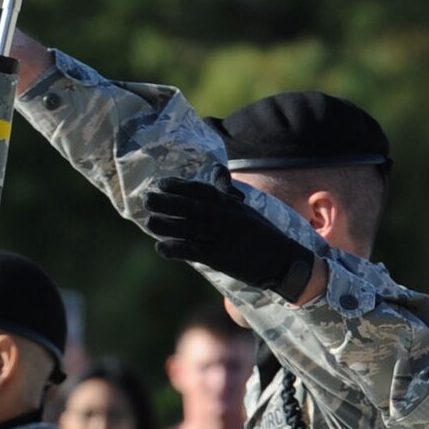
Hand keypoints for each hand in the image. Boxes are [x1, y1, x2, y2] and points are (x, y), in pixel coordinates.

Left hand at [141, 177, 319, 299]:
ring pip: (190, 229)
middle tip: (147, 199)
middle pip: (192, 207)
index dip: (181, 186)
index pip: (203, 191)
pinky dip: (177, 249)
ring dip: (168, 225)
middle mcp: (225, 218)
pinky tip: (161, 248)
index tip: (162, 183)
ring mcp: (222, 238)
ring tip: (149, 222)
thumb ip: (226, 191)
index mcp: (230, 204)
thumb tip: (216, 169)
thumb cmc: (259, 232)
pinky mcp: (221, 258)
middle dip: (169, 202)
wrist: (281, 260)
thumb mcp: (244, 208)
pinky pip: (195, 252)